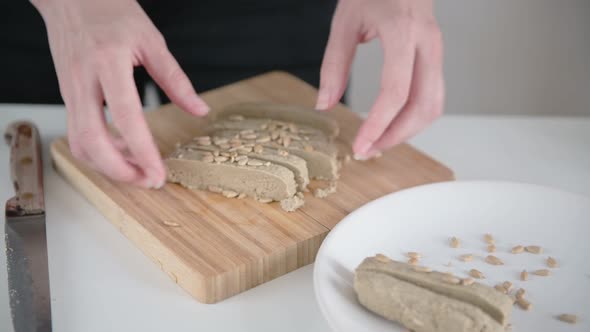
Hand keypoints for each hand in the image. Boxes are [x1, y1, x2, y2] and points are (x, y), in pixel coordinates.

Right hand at [33, 0, 208, 187]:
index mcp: (108, 62)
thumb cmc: (111, 11)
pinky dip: (99, 152)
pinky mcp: (67, 96)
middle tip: (149, 181)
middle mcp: (83, 80)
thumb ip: (176, 80)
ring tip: (139, 170)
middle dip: (120, 171)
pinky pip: (78, 134)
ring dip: (108, 166)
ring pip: (79, 143)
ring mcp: (69, 90)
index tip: (158, 173)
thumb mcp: (152, 41)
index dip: (142, 151)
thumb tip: (200, 110)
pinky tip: (123, 151)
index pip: (126, 117)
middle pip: (91, 141)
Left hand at [316, 0, 443, 158]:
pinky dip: (414, 117)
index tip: (360, 145)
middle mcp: (427, 43)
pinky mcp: (436, 56)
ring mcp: (437, 50)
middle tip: (368, 150)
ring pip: (434, 105)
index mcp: (403, 32)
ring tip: (378, 142)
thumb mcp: (345, 22)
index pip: (396, 91)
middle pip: (422, 105)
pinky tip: (392, 124)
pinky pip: (433, 95)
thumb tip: (324, 104)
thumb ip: (334, 65)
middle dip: (395, 136)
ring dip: (407, 131)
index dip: (378, 124)